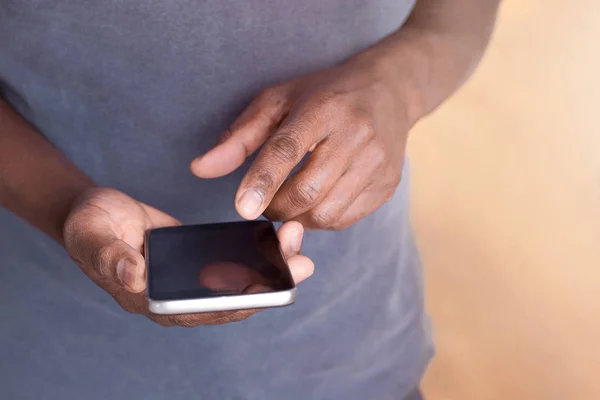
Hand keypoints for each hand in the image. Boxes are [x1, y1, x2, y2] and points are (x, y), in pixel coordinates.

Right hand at [63, 188, 313, 326]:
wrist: (95, 212)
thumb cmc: (90, 226)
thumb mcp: (92, 235)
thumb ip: (112, 258)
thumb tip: (136, 278)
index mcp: (152, 300)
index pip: (203, 311)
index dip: (237, 303)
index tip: (271, 289)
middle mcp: (177, 296)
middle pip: (230, 299)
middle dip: (268, 283)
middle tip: (301, 263)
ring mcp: (190, 279)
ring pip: (238, 281)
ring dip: (269, 265)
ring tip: (296, 243)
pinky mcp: (199, 260)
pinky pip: (233, 262)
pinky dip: (257, 252)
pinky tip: (278, 237)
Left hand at [191, 56, 416, 228]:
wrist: (388, 93)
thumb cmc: (324, 95)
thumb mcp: (277, 101)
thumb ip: (238, 137)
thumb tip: (199, 169)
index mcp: (323, 108)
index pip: (288, 149)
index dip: (262, 181)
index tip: (241, 208)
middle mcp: (356, 135)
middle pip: (307, 191)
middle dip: (275, 207)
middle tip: (263, 201)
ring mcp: (376, 163)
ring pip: (326, 213)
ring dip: (297, 218)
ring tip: (290, 200)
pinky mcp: (386, 185)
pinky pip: (344, 220)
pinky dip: (320, 219)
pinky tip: (315, 201)